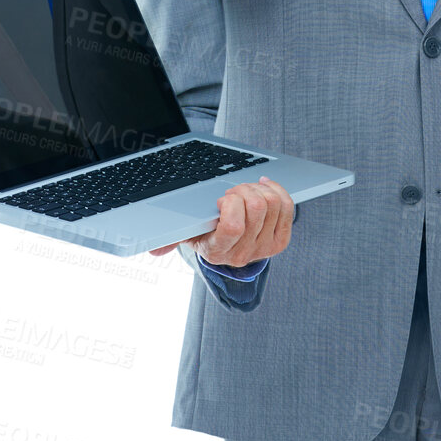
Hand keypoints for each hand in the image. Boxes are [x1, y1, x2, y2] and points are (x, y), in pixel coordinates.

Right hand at [148, 175, 293, 265]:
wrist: (228, 251)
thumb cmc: (205, 235)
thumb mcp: (186, 235)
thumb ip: (169, 238)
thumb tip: (153, 250)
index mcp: (218, 251)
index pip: (233, 225)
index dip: (231, 204)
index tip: (222, 199)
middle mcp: (243, 253)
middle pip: (256, 208)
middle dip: (243, 190)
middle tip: (233, 192)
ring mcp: (265, 248)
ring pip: (272, 204)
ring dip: (258, 188)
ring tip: (246, 190)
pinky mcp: (280, 241)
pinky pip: (286, 207)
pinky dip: (276, 190)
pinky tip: (263, 187)